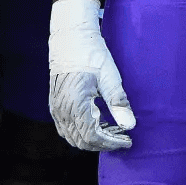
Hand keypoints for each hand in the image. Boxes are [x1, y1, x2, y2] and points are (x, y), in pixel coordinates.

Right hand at [48, 0, 134, 151]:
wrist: (70, 40)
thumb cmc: (91, 55)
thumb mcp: (110, 77)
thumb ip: (118, 103)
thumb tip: (130, 126)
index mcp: (75, 105)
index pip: (92, 137)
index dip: (111, 143)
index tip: (128, 141)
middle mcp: (62, 111)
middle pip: (81, 141)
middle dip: (103, 144)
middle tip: (123, 139)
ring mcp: (56, 109)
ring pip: (72, 137)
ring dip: (92, 140)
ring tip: (113, 132)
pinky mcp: (55, 105)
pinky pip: (66, 128)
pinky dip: (82, 132)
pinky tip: (98, 124)